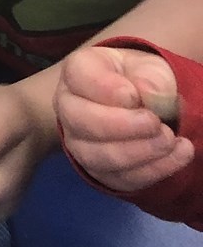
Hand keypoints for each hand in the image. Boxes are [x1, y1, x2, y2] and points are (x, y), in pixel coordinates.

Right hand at [56, 43, 191, 195]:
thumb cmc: (140, 79)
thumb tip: (150, 95)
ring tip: (170, 142)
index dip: (107, 89)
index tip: (136, 96)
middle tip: (156, 124)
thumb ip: (151, 77)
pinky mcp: (98, 171)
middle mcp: (69, 107)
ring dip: (138, 153)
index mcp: (78, 71)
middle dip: (122, 126)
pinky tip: (176, 156)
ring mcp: (79, 142)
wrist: (141, 103)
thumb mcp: (151, 67)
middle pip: (80, 121)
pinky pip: (118, 179)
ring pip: (97, 156)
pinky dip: (151, 171)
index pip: (79, 78)